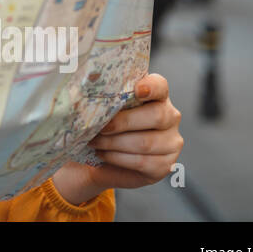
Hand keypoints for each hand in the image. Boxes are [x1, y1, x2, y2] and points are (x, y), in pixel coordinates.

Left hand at [62, 73, 182, 198]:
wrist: (103, 161)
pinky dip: (118, 158)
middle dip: (122, 122)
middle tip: (100, 127)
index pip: (160, 85)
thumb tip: (80, 91)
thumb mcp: (104, 109)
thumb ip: (103, 98)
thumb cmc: (104, 128)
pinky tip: (102, 154)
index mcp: (156, 96)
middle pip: (156, 116)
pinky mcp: (166, 165)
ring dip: (114, 143)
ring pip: (146, 142)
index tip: (137, 90)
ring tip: (94, 142)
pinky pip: (143, 162)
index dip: (151, 87)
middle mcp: (170, 117)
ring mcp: (171, 142)